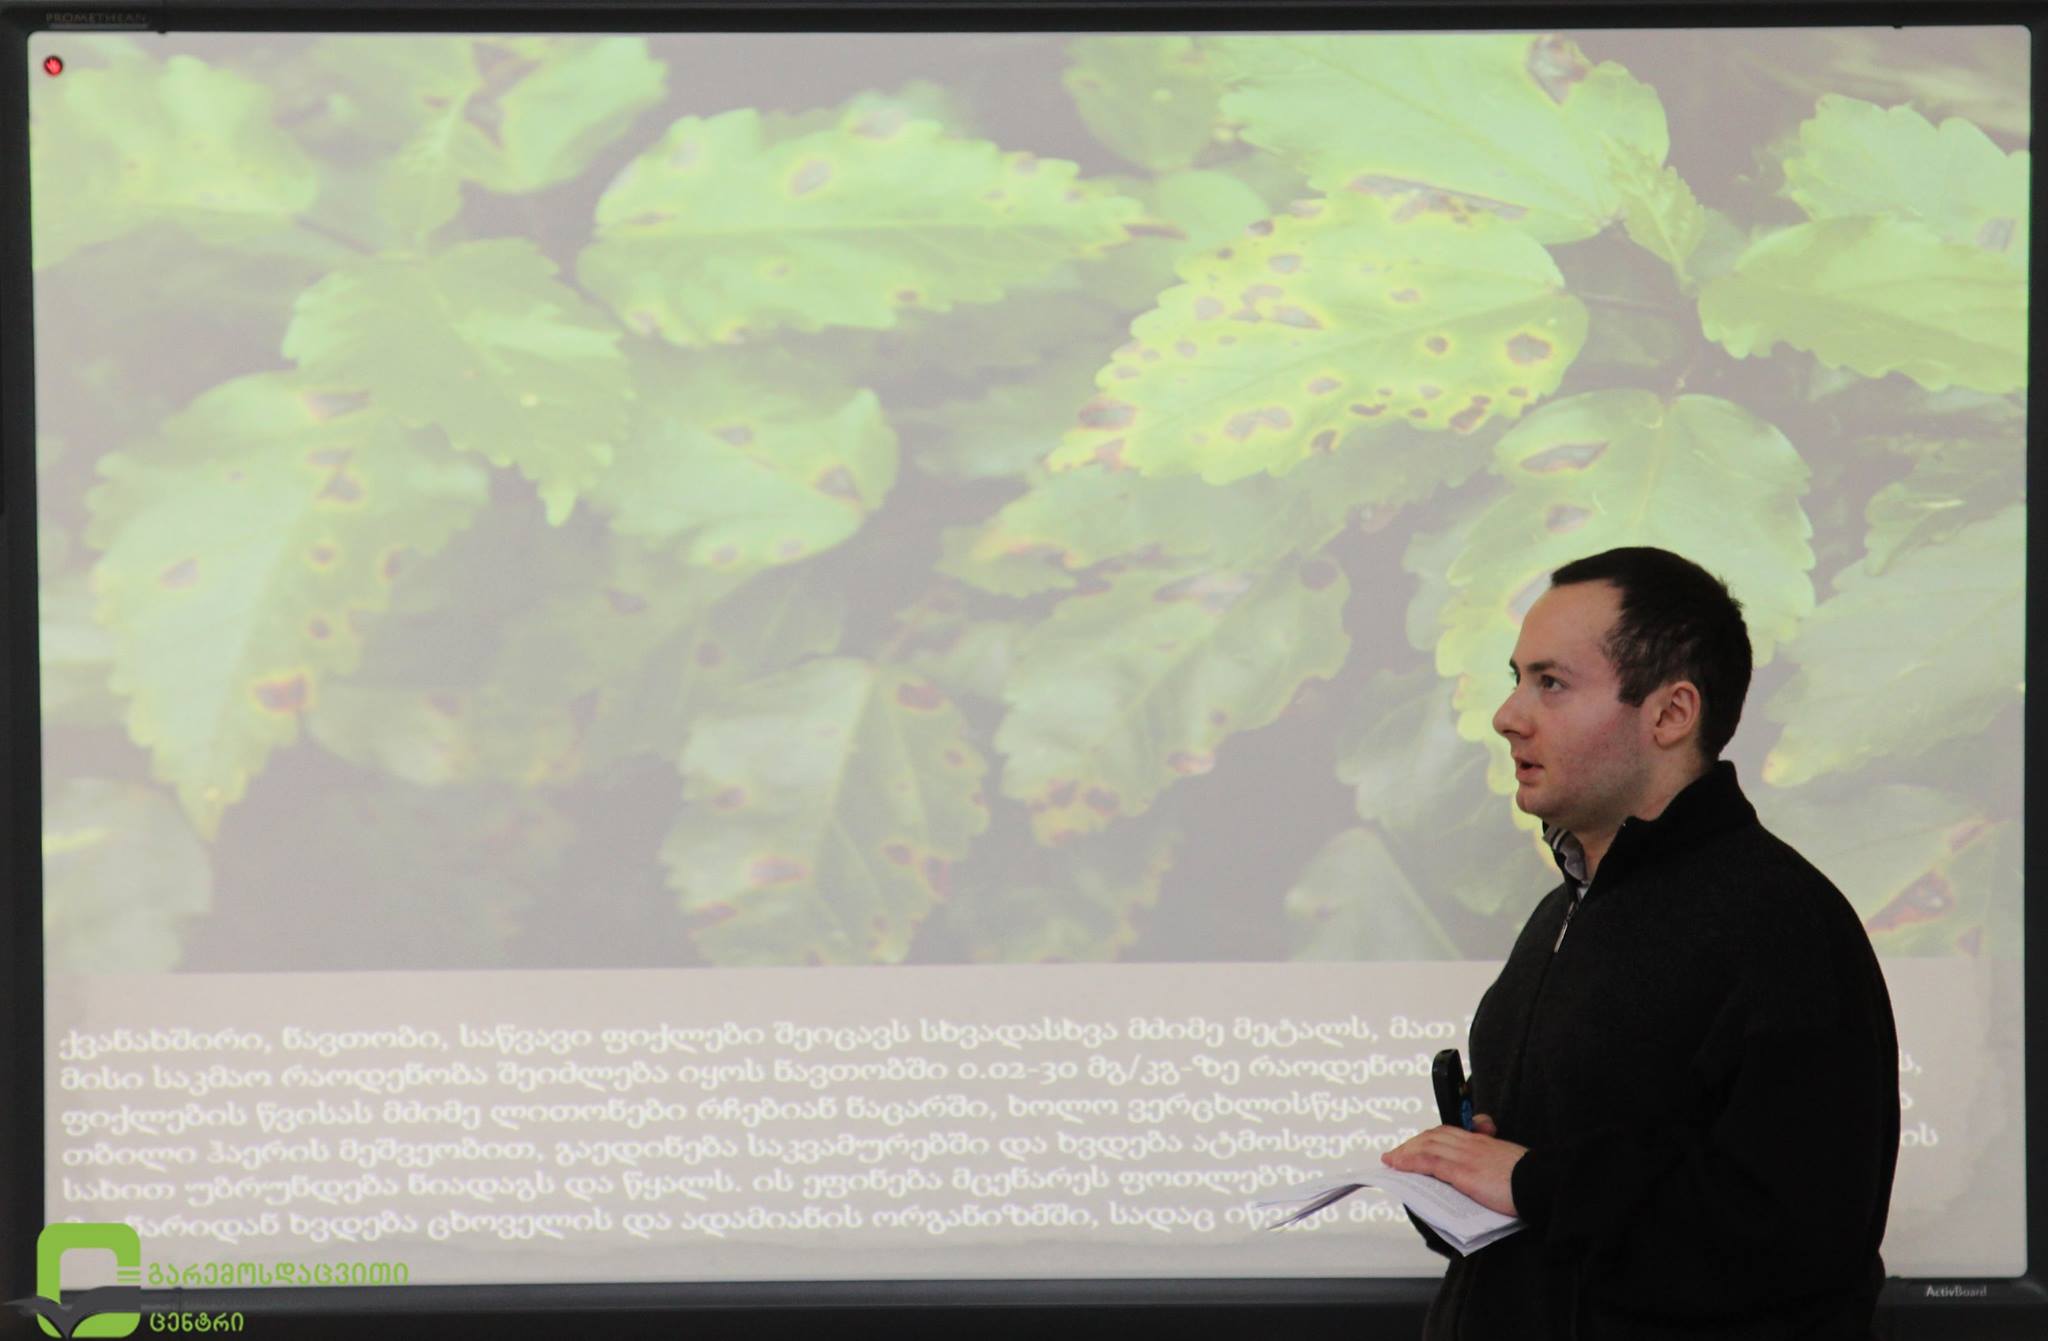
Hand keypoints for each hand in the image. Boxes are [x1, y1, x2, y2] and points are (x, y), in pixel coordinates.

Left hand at [1381, 1112, 1527, 1217]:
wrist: (1542, 1183)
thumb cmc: (1530, 1180)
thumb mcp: (1508, 1164)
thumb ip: (1491, 1165)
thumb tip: (1480, 1179)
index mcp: (1483, 1141)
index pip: (1448, 1133)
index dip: (1428, 1138)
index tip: (1416, 1144)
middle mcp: (1471, 1143)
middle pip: (1433, 1137)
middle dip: (1412, 1144)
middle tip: (1397, 1154)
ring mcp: (1465, 1156)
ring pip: (1426, 1146)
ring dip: (1405, 1152)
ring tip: (1392, 1161)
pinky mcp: (1462, 1172)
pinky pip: (1428, 1162)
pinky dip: (1409, 1162)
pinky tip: (1397, 1166)